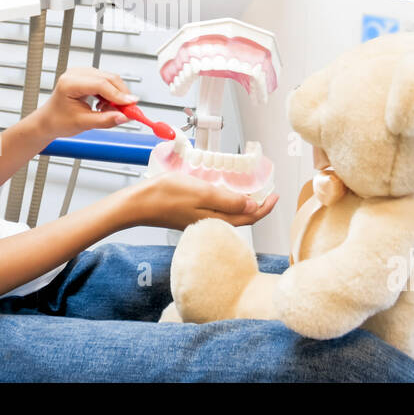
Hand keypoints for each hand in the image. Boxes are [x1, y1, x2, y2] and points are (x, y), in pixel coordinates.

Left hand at [34, 66, 138, 139]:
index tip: (131, 104)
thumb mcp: (83, 124)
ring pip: (109, 79)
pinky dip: (111, 93)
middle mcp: (76, 74)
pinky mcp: (87, 76)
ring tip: (112, 110)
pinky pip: (106, 81)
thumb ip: (105, 120)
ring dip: (117, 95)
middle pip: (108, 78)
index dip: (118, 95)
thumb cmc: (58, 121)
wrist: (49, 121)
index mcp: (70, 83)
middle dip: (121, 94)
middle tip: (130, 110)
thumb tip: (123, 117)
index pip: (100, 84)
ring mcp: (81, 73)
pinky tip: (106, 105)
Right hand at [118, 171, 279, 230]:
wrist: (138, 204)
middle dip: (257, 207)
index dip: (265, 208)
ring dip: (241, 204)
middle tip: (267, 192)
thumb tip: (253, 207)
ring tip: (249, 190)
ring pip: (228, 214)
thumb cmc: (167, 196)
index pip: (249, 217)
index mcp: (216, 220)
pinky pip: (215, 211)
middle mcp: (210, 224)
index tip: (275, 195)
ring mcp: (199, 220)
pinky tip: (223, 192)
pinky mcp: (190, 215)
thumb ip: (228, 200)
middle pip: (241, 217)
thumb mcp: (202, 193)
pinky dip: (225, 202)